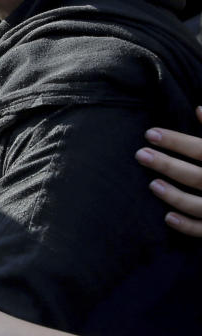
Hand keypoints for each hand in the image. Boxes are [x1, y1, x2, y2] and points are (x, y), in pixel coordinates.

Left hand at [138, 105, 201, 236]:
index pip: (201, 150)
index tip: (150, 133)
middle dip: (167, 165)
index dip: (176, 141)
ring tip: (152, 184)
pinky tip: (168, 217)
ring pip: (199, 206)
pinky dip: (188, 226)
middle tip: (140, 154)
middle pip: (196, 177)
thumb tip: (199, 109)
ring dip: (174, 196)